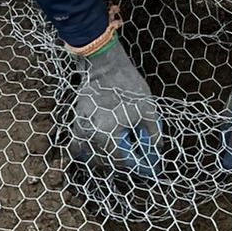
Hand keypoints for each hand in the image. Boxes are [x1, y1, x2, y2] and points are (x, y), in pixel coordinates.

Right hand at [69, 38, 161, 174]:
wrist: (105, 64)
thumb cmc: (128, 86)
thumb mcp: (148, 111)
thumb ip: (152, 135)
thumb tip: (155, 150)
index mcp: (107, 136)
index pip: (123, 161)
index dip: (139, 164)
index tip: (149, 167)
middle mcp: (90, 136)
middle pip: (103, 161)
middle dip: (120, 161)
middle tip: (136, 156)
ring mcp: (80, 127)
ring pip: (86, 153)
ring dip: (101, 155)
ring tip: (117, 150)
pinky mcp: (77, 118)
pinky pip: (79, 139)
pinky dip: (89, 144)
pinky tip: (103, 138)